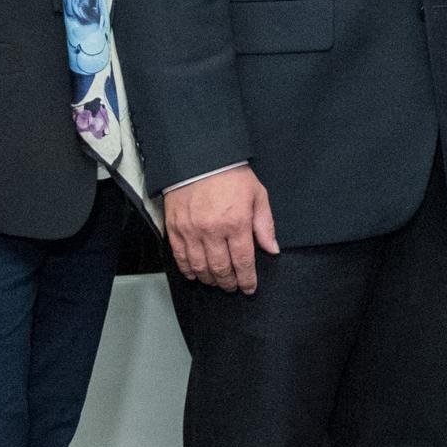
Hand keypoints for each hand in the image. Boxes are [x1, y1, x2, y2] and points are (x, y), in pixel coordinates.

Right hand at [165, 167, 279, 293]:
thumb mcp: (257, 195)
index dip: (247, 280)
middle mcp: (213, 230)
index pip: (243, 262)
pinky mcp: (174, 228)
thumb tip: (272, 249)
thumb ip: (264, 225)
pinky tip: (195, 274)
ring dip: (209, 279)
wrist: (200, 158)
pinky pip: (180, 256)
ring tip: (216, 282)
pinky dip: (187, 269)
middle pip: (221, 268)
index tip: (249, 288)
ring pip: (200, 266)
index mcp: (236, 223)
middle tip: (233, 287)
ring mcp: (191, 230)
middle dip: (229, 283)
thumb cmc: (231, 175)